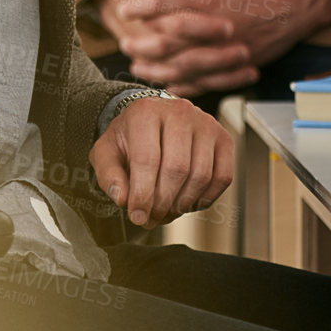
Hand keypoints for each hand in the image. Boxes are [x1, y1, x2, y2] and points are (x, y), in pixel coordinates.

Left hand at [90, 98, 232, 227]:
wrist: (153, 122)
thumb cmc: (130, 139)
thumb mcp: (107, 153)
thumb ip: (109, 176)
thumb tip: (123, 199)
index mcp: (146, 111)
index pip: (147, 160)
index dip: (142, 195)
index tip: (136, 216)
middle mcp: (179, 111)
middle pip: (176, 169)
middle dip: (162, 203)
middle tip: (151, 218)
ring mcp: (206, 124)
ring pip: (201, 175)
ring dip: (182, 204)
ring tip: (166, 211)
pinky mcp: (224, 139)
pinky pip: (222, 177)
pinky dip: (205, 198)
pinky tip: (187, 201)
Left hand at [124, 0, 330, 96]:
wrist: (298, 3)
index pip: (168, 4)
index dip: (142, 7)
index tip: (125, 10)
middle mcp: (217, 27)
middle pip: (171, 40)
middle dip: (143, 44)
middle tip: (125, 43)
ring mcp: (228, 50)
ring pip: (185, 66)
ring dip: (157, 69)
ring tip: (137, 68)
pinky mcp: (239, 66)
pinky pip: (207, 81)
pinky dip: (185, 85)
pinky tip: (167, 83)